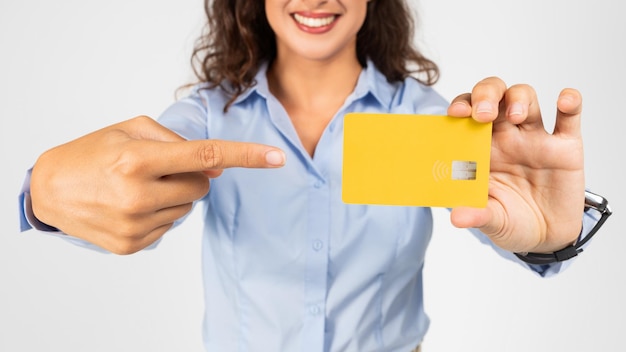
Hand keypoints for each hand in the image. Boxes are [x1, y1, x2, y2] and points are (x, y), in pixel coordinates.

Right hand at [30, 116, 284, 253]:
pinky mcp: (132, 245)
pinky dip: (159, 214)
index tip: (278, 157)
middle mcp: (138, 195)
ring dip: (173, 195)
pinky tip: (130, 206)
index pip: (206, 157)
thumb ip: (178, 143)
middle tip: (157, 169)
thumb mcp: (130, 129)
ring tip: (137, 187)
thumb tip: (219, 170)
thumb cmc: (92, 153)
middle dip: (190, 176)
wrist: (50, 190)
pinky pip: (170, 226)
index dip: (246, 157)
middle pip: (202, 186)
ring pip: (187, 207)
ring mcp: (135, 225)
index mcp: (138, 160)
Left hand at [447, 77, 584, 253]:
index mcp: (480, 148)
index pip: (466, 114)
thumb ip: (476, 215)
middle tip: (483, 114)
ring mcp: (534, 138)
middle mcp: (505, 137)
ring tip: (517, 117)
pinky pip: (569, 117)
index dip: (461, 106)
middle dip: (486, 95)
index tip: (455, 113)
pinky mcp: (565, 147)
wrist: (546, 237)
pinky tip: (565, 100)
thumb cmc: (511, 221)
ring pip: (524, 98)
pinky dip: (570, 103)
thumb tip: (457, 218)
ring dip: (518, 99)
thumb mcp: (491, 220)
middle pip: (493, 95)